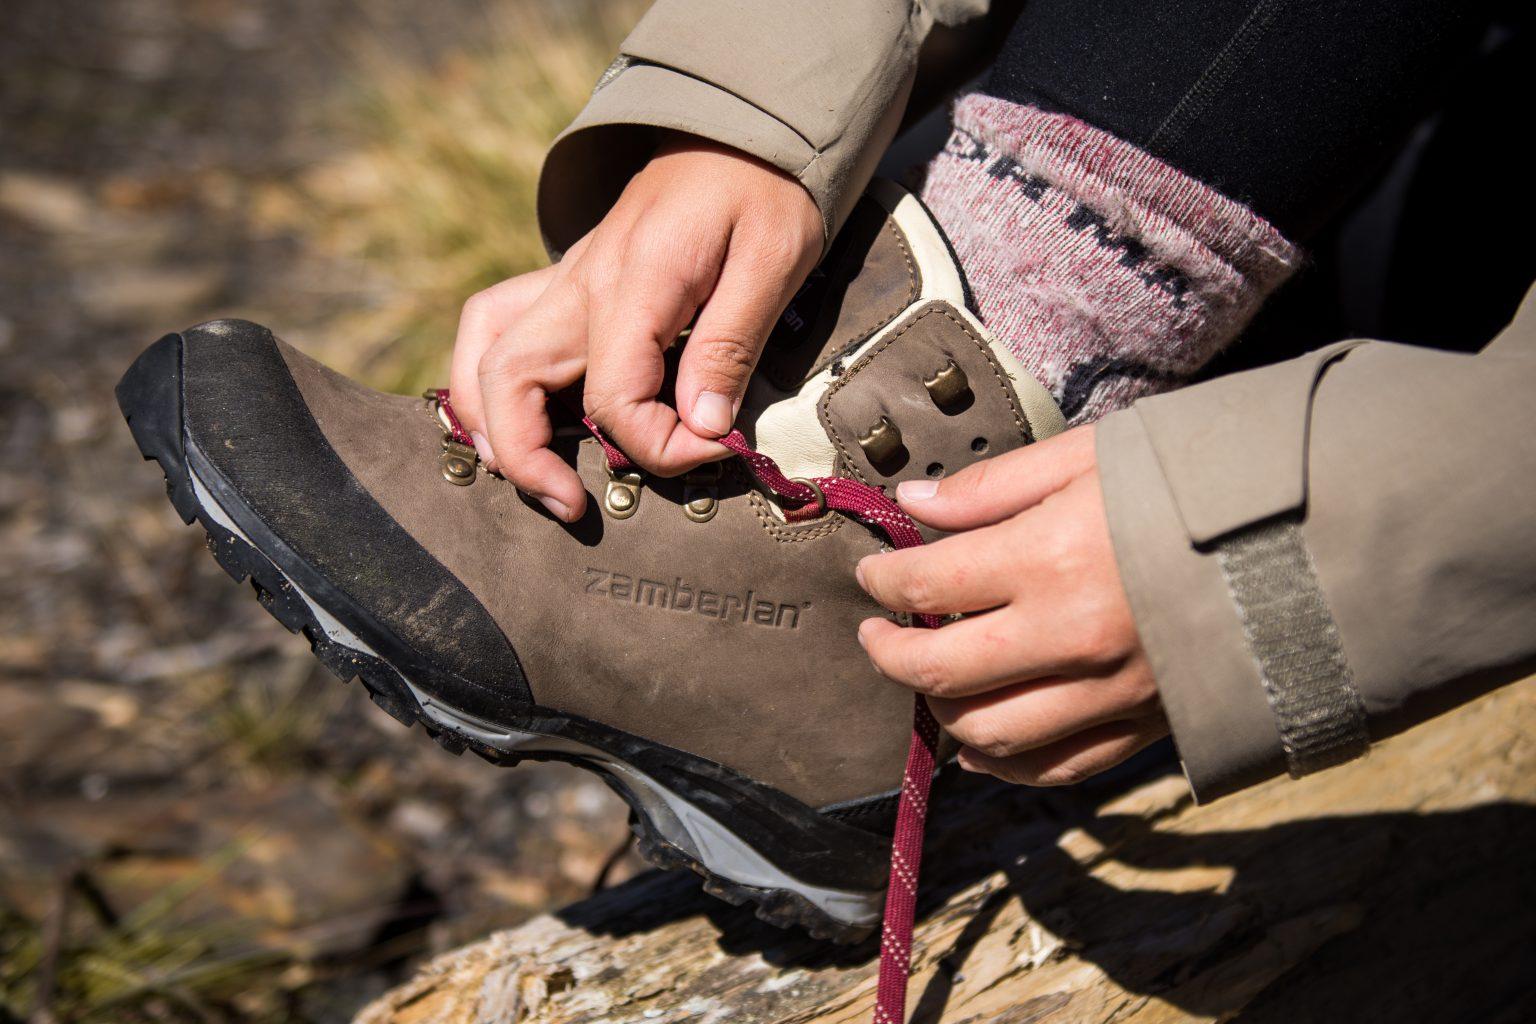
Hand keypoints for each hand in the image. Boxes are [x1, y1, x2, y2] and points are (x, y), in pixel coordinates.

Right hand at [449, 134, 821, 521]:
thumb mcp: (773, 259)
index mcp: (634, 282)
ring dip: (486, 417)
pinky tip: (519, 413)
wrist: (743, 123)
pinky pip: (502, 326)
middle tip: (568, 503)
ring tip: (524, 471)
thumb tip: (702, 427)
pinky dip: (492, 376)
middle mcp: (583, 283)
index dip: (659, 445)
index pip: (616, 396)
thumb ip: (731, 343)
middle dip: (523, 454)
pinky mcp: (572, 282)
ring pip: (483, 346)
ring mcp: (568, 280)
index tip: (713, 451)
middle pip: (507, 375)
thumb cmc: (766, 188)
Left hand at [854, 426, 1166, 785]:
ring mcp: (1110, 694)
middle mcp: (1071, 638)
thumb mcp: (1094, 454)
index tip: (871, 571)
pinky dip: (1004, 764)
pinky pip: (1056, 768)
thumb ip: (995, 487)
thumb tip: (912, 505)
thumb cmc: (1202, 479)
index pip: (927, 585)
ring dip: (939, 712)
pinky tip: (977, 746)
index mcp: (1051, 558)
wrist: (1321, 533)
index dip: (882, 581)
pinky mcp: (1146, 726)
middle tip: (873, 632)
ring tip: (924, 679)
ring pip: (988, 733)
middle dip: (887, 653)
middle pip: (940, 672)